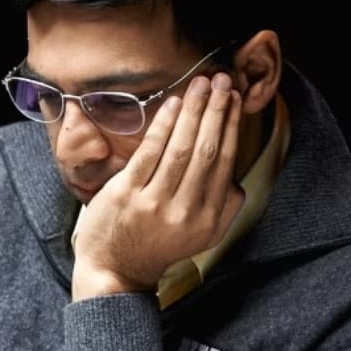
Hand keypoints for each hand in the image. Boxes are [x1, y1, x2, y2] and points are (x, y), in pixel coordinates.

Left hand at [71, 72, 244, 299]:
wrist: (114, 270)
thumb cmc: (157, 245)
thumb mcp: (201, 236)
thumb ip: (224, 208)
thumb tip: (235, 174)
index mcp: (209, 220)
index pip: (225, 162)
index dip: (232, 126)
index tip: (235, 99)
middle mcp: (186, 213)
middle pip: (207, 151)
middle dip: (217, 110)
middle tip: (224, 80)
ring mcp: (155, 204)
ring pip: (182, 149)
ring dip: (194, 111)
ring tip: (202, 83)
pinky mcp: (127, 195)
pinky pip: (150, 153)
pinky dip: (164, 125)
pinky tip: (174, 103)